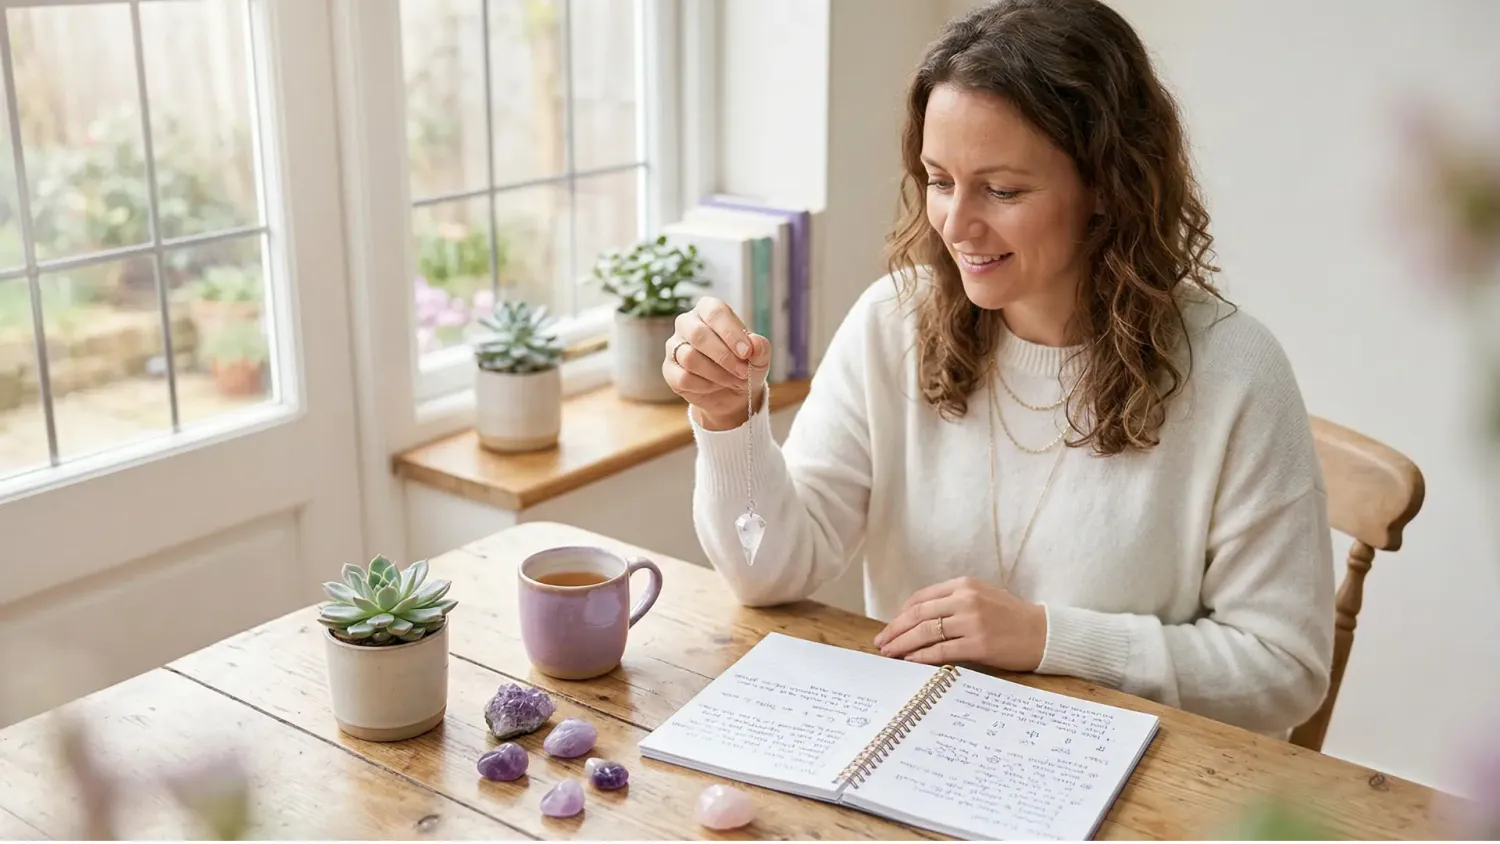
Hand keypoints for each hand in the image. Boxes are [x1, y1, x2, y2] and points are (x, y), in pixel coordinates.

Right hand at [662, 297, 771, 430]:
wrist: (733, 394)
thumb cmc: (744, 366)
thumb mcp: (759, 358)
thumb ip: (760, 348)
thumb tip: (755, 343)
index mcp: (708, 310)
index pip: (715, 312)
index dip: (731, 332)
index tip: (747, 352)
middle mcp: (687, 323)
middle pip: (698, 334)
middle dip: (724, 356)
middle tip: (743, 372)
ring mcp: (674, 346)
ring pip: (690, 358)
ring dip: (717, 373)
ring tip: (734, 380)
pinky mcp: (669, 369)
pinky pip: (683, 377)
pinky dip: (704, 385)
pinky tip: (715, 386)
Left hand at [872, 577, 1047, 671]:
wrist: (1043, 633)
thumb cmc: (1011, 616)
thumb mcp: (982, 596)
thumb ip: (953, 601)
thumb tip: (918, 617)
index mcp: (964, 584)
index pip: (922, 598)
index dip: (901, 614)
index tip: (891, 627)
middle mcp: (966, 600)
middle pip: (918, 614)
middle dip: (894, 629)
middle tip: (880, 642)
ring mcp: (972, 622)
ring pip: (925, 632)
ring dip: (902, 644)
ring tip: (889, 653)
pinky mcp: (979, 645)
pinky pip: (941, 651)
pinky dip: (921, 657)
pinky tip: (910, 661)